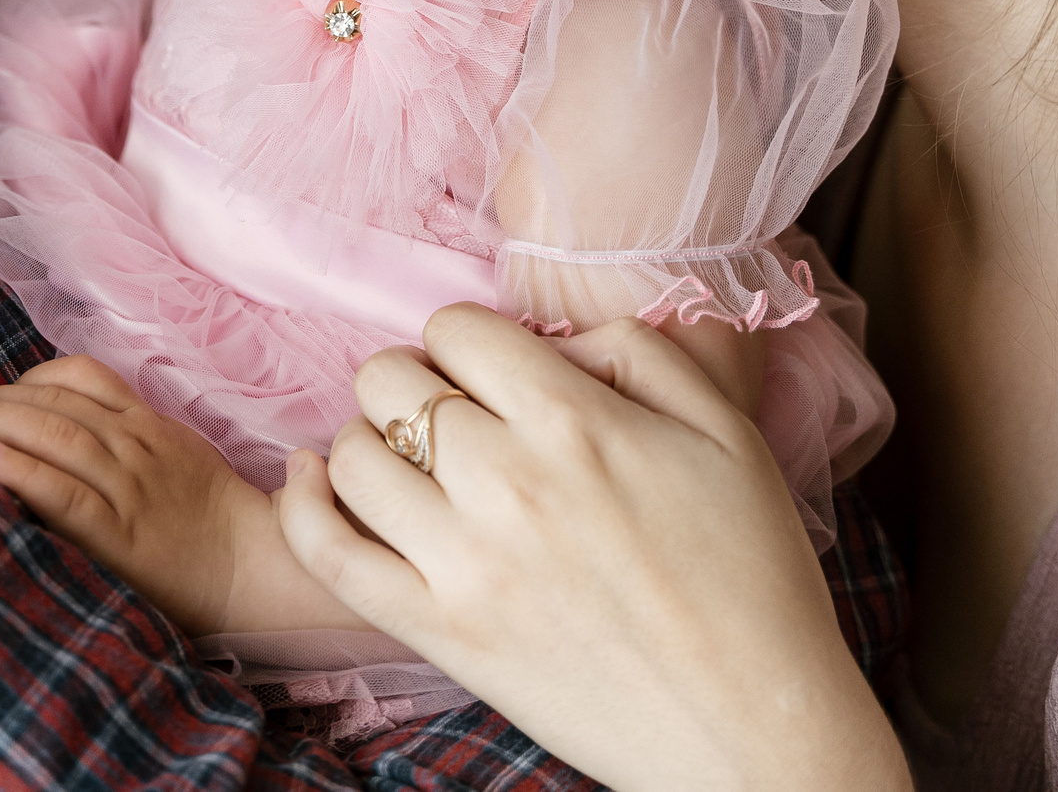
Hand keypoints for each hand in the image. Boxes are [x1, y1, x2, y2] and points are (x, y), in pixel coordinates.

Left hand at [0, 355, 364, 638]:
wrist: (256, 569)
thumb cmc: (211, 520)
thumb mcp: (178, 457)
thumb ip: (130, 435)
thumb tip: (64, 425)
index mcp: (149, 426)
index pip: (82, 378)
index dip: (27, 377)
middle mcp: (136, 447)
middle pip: (57, 403)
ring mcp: (130, 488)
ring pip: (57, 437)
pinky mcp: (121, 535)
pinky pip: (67, 494)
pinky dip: (24, 471)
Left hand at [278, 305, 909, 791]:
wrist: (754, 729)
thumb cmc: (756, 579)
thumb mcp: (727, 433)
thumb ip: (640, 353)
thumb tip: (556, 340)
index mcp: (577, 421)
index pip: (457, 329)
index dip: (468, 341)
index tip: (491, 373)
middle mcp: (507, 481)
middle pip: (389, 380)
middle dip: (413, 381)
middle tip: (449, 415)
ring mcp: (464, 563)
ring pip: (350, 455)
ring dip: (366, 439)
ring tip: (404, 458)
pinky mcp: (441, 633)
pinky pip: (329, 555)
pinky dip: (301, 506)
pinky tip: (311, 479)